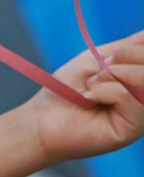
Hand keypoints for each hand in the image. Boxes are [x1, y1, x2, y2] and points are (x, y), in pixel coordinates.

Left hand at [19, 30, 143, 164]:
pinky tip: (90, 99)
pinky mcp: (134, 128)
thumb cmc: (68, 88)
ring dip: (111, 75)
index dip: (134, 50)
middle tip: (96, 74)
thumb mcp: (98, 60)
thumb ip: (129, 48)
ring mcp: (143, 114)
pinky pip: (131, 97)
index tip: (109, 58)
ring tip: (91, 86)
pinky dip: (105, 90)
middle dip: (123, 59)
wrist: (42, 118)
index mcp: (141, 81)